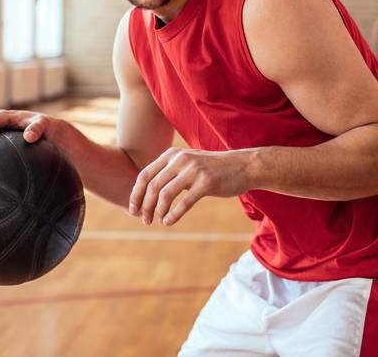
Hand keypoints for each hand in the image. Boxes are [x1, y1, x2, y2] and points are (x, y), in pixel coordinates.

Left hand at [129, 148, 250, 225]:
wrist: (243, 165)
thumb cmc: (214, 168)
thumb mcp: (188, 163)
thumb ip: (170, 172)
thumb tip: (147, 193)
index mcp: (172, 154)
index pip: (144, 175)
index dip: (136, 194)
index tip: (133, 209)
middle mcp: (180, 159)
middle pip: (152, 186)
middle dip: (145, 206)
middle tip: (144, 220)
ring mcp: (193, 170)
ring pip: (164, 195)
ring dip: (157, 212)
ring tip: (157, 222)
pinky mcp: (206, 183)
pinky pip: (183, 203)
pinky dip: (173, 215)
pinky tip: (169, 222)